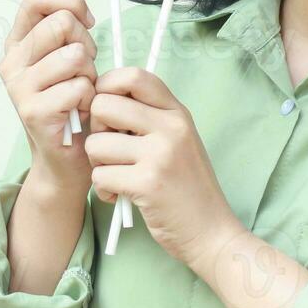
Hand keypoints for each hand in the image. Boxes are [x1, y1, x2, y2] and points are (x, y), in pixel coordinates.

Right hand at [0, 0, 98, 190]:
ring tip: (82, 93)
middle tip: (86, 69)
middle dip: (87, 43)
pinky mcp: (34, 112)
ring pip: (75, 56)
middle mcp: (12, 62)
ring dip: (90, 75)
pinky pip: (79, 87)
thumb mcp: (68, 57)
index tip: (87, 21)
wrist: (68, 156)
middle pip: (61, 24)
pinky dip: (90, 99)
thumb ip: (63, 21)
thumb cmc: (72, 102)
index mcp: (18, 43)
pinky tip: (80, 113)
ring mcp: (20, 87)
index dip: (69, 1)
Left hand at [84, 66, 240, 263]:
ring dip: (97, 165)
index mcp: (177, 113)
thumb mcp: (179, 142)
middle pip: (103, 104)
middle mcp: (171, 127)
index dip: (107, 87)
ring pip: (95, 144)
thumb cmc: (188, 188)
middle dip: (96, 130)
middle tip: (110, 151)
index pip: (134, 75)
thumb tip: (101, 100)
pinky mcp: (148, 183)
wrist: (212, 232)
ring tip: (118, 177)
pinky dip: (103, 190)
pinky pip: (99, 176)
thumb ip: (149, 119)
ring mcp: (160, 154)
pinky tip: (120, 196)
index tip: (106, 111)